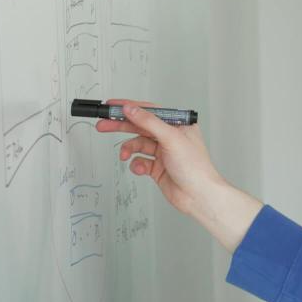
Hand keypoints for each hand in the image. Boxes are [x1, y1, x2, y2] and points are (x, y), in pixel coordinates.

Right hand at [95, 99, 217, 216]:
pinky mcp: (157, 168)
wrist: (198, 196)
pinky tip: (141, 169)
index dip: (130, 107)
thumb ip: (149, 122)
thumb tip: (131, 109)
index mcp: (178, 125)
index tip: (112, 106)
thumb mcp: (171, 138)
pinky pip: (140, 162)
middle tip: (103, 125)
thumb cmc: (195, 167)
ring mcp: (163, 153)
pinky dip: (137, 165)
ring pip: (138, 145)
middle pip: (140, 126)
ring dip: (129, 149)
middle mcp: (170, 137)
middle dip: (121, 126)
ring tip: (124, 155)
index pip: (150, 111)